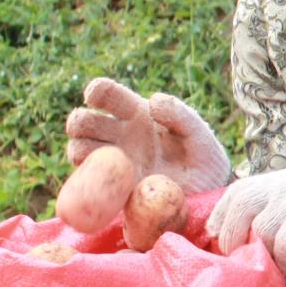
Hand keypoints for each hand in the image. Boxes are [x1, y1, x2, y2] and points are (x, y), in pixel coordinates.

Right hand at [65, 78, 231, 190]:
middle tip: (103, 132)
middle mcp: (118, 134)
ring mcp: (113, 162)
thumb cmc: (204, 157)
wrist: (208, 195)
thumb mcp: (199, 133)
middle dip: (80, 122)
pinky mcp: (114, 188)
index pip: (107, 94)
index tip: (94, 96)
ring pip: (77, 148)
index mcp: (136, 113)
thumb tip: (152, 101)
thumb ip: (180, 114)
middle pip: (81, 121)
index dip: (96, 91)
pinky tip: (110, 179)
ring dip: (82, 150)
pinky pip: (88, 182)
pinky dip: (90, 178)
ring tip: (111, 157)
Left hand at [210, 169, 285, 276]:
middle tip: (235, 256)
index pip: (239, 190)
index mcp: (278, 179)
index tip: (215, 234)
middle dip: (232, 236)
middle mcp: (285, 186)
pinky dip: (283, 264)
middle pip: (243, 209)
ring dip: (262, 254)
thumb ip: (267, 204)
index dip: (220, 213)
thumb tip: (224, 228)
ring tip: (270, 266)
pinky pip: (283, 248)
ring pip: (262, 232)